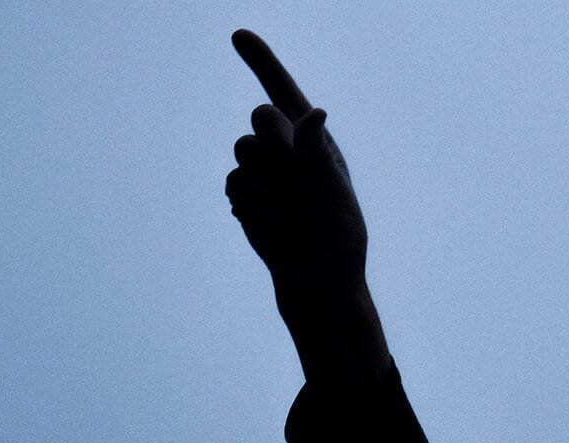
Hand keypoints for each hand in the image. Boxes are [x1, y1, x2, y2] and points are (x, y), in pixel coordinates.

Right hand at [225, 30, 367, 302]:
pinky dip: (247, 201)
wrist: (315, 281)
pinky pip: (232, 180)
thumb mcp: (332, 195)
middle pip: (259, 117)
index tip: (238, 35)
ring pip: (241, 148)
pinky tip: (267, 222)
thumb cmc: (336, 241)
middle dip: (269, 141)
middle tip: (290, 179)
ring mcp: (264, 170)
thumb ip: (315, 154)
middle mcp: (288, 150)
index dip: (262, 61)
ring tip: (284, 210)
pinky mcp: (245, 192)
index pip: (285, 92)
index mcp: (317, 142)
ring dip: (260, 179)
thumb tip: (314, 114)